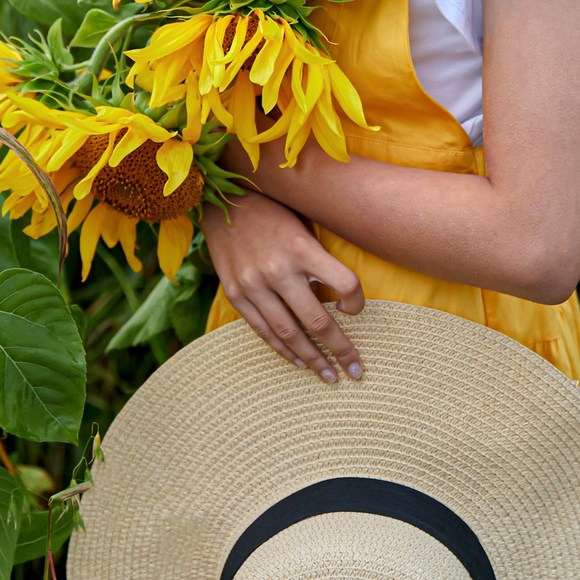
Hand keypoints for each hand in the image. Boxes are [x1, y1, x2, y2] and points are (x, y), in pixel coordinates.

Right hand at [202, 190, 365, 382]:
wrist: (222, 204)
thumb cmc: (272, 213)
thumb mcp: (303, 227)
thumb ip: (320, 261)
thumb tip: (340, 299)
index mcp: (302, 248)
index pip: (345, 284)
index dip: (358, 302)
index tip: (356, 310)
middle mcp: (278, 270)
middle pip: (318, 320)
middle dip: (340, 349)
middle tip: (356, 369)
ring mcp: (253, 285)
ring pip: (289, 332)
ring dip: (312, 358)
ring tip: (329, 375)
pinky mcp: (235, 294)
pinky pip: (263, 329)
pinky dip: (282, 349)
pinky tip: (298, 361)